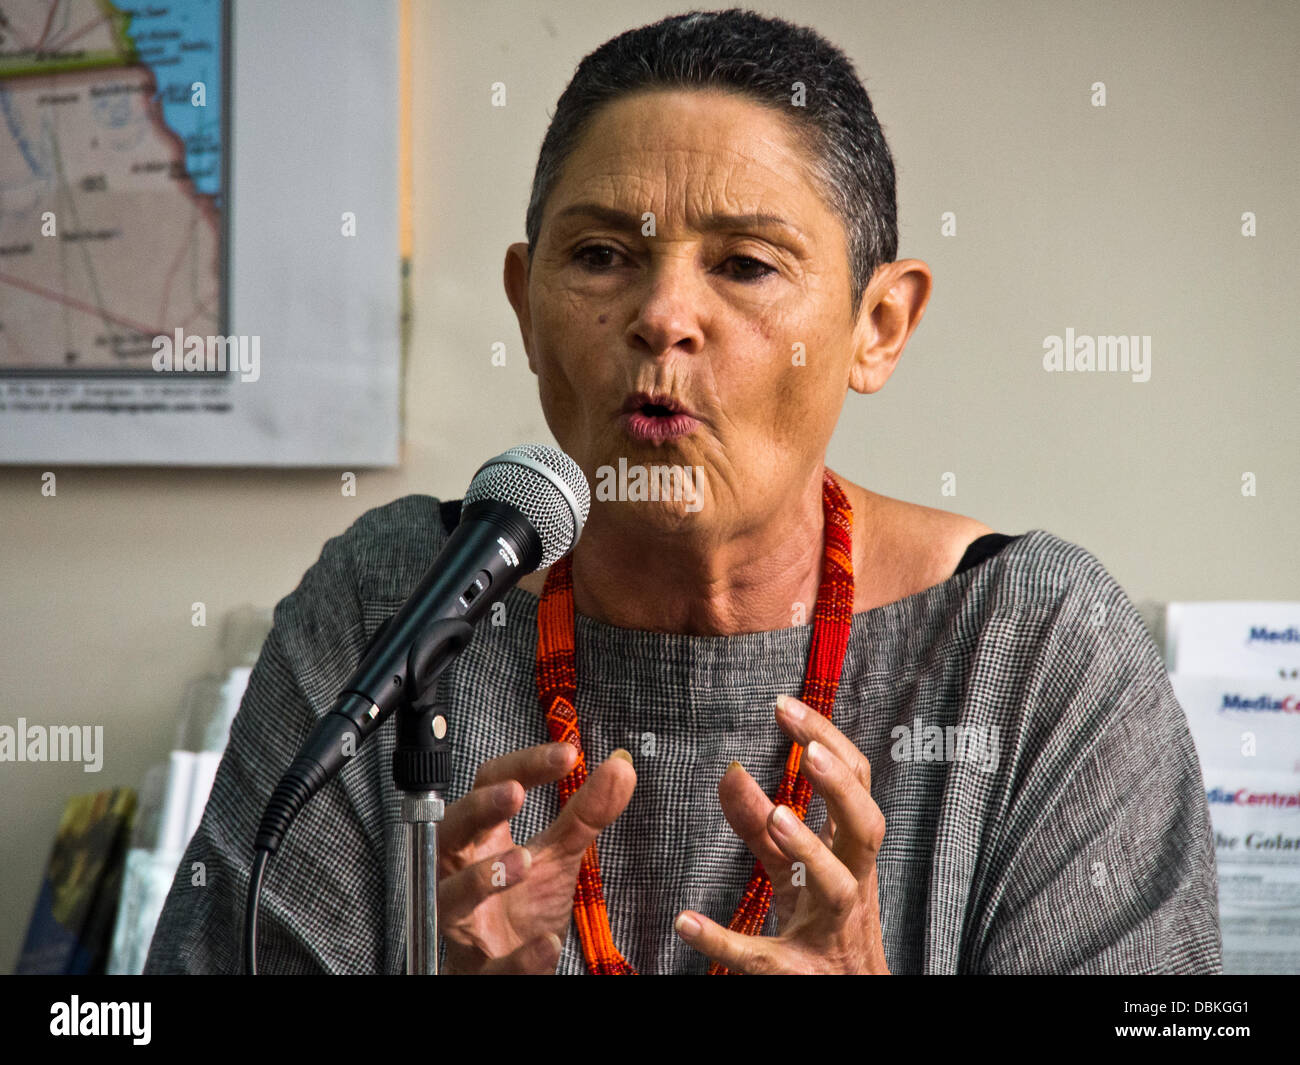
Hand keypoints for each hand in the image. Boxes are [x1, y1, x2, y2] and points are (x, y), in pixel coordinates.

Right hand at [437, 742, 635, 972]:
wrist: (508, 971)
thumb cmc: (522, 908)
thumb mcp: (560, 856)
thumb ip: (586, 813)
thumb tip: (621, 766)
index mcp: (481, 839)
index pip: (490, 787)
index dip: (524, 766)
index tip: (568, 755)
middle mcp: (460, 875)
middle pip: (451, 832)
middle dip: (477, 810)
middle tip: (514, 792)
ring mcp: (464, 924)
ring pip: (450, 898)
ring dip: (481, 878)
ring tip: (522, 861)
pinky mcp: (478, 972)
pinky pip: (492, 967)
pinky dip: (519, 957)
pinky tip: (549, 942)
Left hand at [674, 694, 889, 973]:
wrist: (855, 1003)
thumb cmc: (825, 932)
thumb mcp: (794, 874)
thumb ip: (762, 826)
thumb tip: (731, 770)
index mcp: (851, 856)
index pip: (856, 785)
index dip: (827, 742)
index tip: (785, 706)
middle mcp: (853, 888)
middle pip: (866, 827)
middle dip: (839, 786)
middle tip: (806, 749)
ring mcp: (830, 933)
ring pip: (837, 887)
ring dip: (810, 850)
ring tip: (779, 817)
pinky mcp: (798, 973)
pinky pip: (763, 957)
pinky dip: (724, 941)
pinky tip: (686, 922)